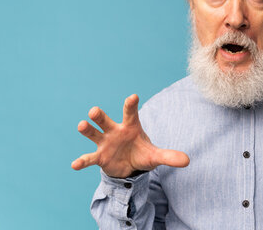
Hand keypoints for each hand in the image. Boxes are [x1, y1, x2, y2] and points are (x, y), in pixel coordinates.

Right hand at [71, 94, 189, 177]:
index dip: (131, 104)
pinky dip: (82, 161)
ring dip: (87, 130)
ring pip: (94, 133)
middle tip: (93, 111)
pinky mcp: (99, 157)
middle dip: (99, 116)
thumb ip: (169, 156)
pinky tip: (75, 165)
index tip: (133, 96)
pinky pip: (89, 158)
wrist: (129, 166)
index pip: (131, 113)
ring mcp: (105, 143)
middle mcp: (115, 131)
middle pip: (105, 120)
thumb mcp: (156, 156)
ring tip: (81, 125)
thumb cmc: (142, 154)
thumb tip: (188, 161)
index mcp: (130, 126)